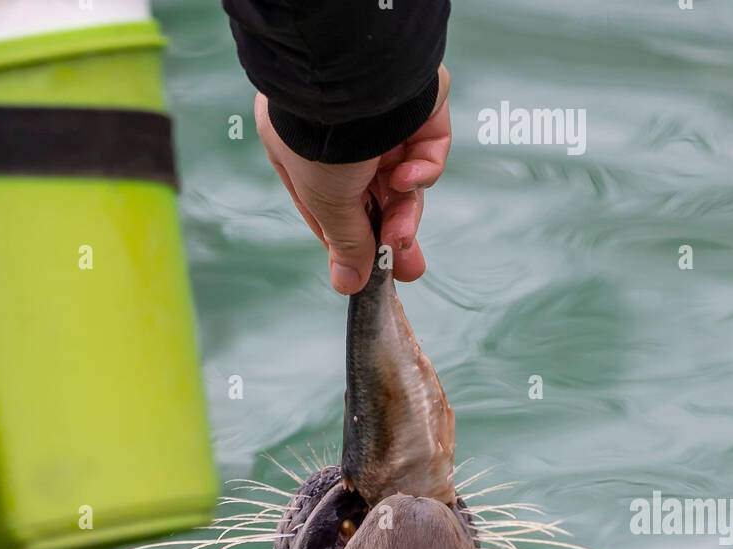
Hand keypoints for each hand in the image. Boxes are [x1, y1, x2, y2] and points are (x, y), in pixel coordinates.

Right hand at [255, 65, 451, 293]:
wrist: (356, 80)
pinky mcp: (421, 105)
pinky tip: (409, 178)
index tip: (365, 270)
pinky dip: (423, 171)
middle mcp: (344, 131)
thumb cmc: (323, 137)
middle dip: (390, 235)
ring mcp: (385, 117)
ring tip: (403, 238)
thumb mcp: (327, 202)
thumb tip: (348, 285)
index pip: (331, 203)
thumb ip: (345, 242)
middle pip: (374, 194)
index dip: (350, 238)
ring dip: (405, 212)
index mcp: (305, 147)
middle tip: (406, 270)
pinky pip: (427, 148)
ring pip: (402, 179)